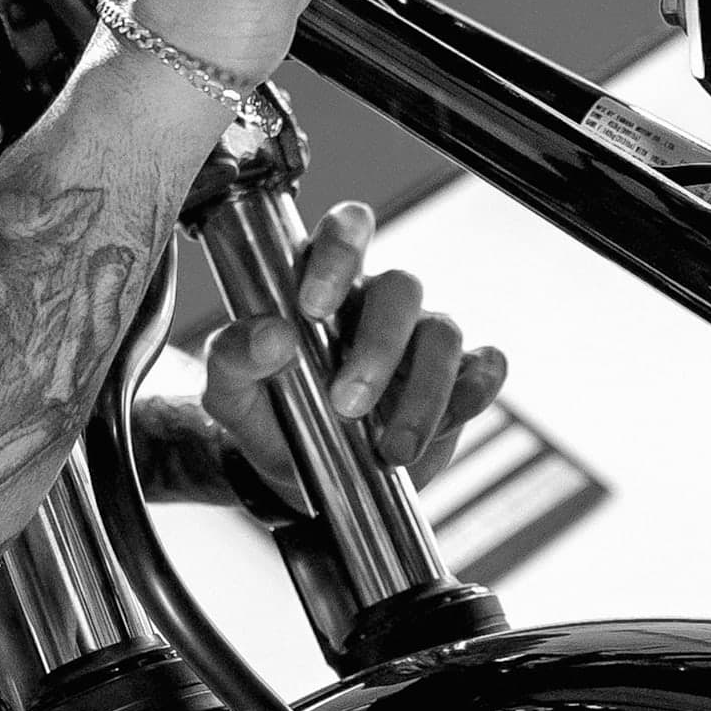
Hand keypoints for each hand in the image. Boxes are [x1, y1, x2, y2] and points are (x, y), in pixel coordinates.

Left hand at [200, 200, 506, 510]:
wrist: (296, 478)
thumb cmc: (263, 414)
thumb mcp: (228, 390)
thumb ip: (232, 357)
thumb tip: (272, 335)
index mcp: (319, 283)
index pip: (344, 232)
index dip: (338, 252)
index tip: (313, 308)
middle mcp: (375, 301)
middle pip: (402, 287)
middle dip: (378, 347)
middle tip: (346, 404)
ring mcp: (419, 338)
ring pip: (443, 333)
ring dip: (422, 391)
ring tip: (389, 448)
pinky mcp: (455, 380)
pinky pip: (483, 366)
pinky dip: (474, 388)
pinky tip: (452, 417)